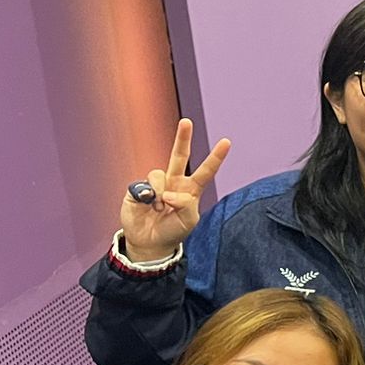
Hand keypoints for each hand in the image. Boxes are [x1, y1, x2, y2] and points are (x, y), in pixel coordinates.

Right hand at [120, 119, 230, 260]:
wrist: (150, 242)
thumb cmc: (173, 231)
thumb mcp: (189, 221)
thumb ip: (186, 205)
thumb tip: (169, 193)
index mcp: (191, 189)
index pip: (206, 171)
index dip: (216, 157)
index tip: (227, 142)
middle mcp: (174, 182)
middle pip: (179, 155)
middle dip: (183, 138)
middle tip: (187, 122)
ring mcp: (156, 184)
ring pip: (159, 174)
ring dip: (160, 194)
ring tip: (159, 209)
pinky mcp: (138, 188)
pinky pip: (143, 185)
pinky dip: (147, 197)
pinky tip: (146, 206)